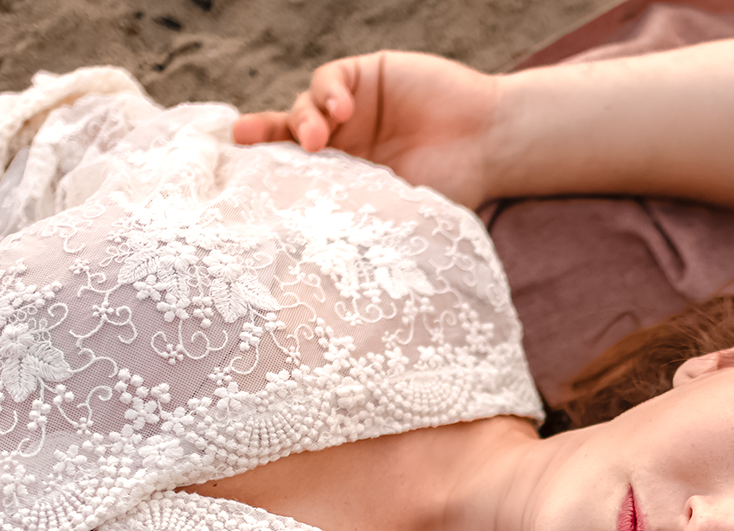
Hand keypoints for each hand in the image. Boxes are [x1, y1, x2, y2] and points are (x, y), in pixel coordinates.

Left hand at [232, 52, 500, 207]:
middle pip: (287, 134)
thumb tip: (310, 254)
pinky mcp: (369, 75)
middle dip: (264, 134)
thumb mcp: (400, 212)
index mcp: (348, 179)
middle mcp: (346, 143)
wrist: (492, 144)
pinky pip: (331, 77)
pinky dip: (328, 90)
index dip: (267, 172)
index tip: (241, 180)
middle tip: (247, 139)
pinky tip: (343, 107)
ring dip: (304, 118)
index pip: (296, 173)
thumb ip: (357, 215)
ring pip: (305, 105)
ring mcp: (356, 108)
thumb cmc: (456, 187)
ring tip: (319, 138)